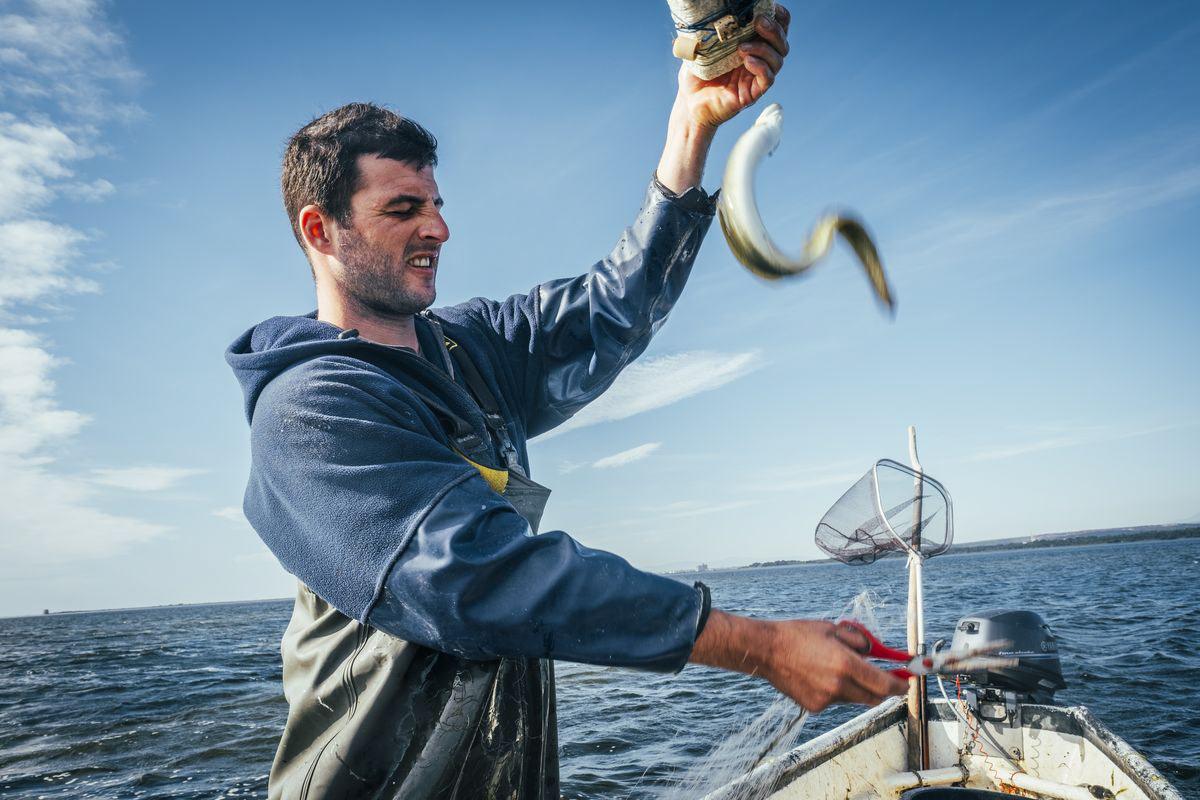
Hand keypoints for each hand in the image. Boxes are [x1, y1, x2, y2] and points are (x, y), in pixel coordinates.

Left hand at [676, 5, 791, 131]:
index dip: (777, 17)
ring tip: (742, 47)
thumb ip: (714, 30)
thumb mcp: (703, 46)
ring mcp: (756, 77)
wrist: (689, 104)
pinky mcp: (753, 94)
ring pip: (778, 59)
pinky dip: (761, 67)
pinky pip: (768, 79)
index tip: (765, 8)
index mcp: (752, 45)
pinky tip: (747, 61)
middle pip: (782, 43)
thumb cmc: (696, 74)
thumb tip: (713, 10)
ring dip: (764, 48)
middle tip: (758, 22)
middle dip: (774, 30)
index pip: (777, 28)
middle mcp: (759, 60)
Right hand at [689, 611, 907, 712]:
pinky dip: (838, 691)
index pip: (884, 684)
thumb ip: (859, 642)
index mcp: (845, 664)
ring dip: (859, 688)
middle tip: (887, 678)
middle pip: (874, 697)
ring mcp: (826, 698)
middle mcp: (838, 685)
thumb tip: (876, 652)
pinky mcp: (814, 706)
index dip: (900, 685)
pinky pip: (837, 701)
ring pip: (855, 699)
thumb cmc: (797, 635)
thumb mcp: (833, 629)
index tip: (907, 681)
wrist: (766, 650)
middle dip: (884, 689)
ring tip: (842, 668)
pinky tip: (823, 676)